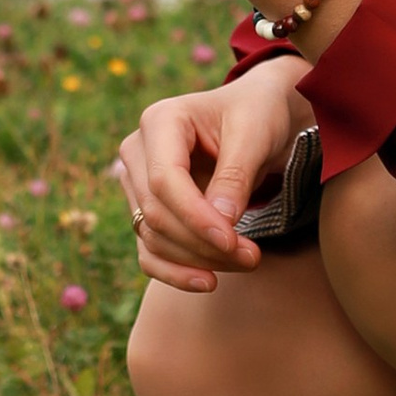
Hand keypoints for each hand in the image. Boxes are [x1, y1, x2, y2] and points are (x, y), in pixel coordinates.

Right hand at [116, 55, 309, 287]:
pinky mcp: (147, 209)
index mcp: (160, 120)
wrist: (257, 115)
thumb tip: (221, 222)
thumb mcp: (255, 134)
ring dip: (197, 260)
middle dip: (202, 243)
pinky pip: (150, 251)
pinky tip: (207, 282)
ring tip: (247, 261)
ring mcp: (138, 182)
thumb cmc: (257, 114)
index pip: (163, 181)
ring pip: (153, 237)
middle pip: (156, 213)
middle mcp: (138, 151)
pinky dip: (175, 272)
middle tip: (252, 256)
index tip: (233, 241)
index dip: (195, 217)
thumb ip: (235, 175)